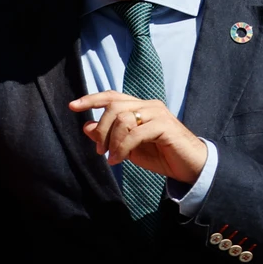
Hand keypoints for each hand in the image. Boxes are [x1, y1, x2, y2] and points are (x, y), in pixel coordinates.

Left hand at [70, 91, 208, 183]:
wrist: (189, 166)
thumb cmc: (160, 155)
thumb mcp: (127, 147)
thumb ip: (109, 136)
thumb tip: (86, 126)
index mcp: (140, 107)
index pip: (112, 97)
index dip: (91, 99)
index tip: (72, 106)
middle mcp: (149, 106)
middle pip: (114, 106)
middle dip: (101, 129)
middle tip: (99, 151)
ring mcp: (158, 113)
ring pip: (123, 118)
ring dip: (112, 141)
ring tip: (113, 158)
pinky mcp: (165, 126)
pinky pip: (135, 133)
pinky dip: (123, 147)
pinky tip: (119, 160)